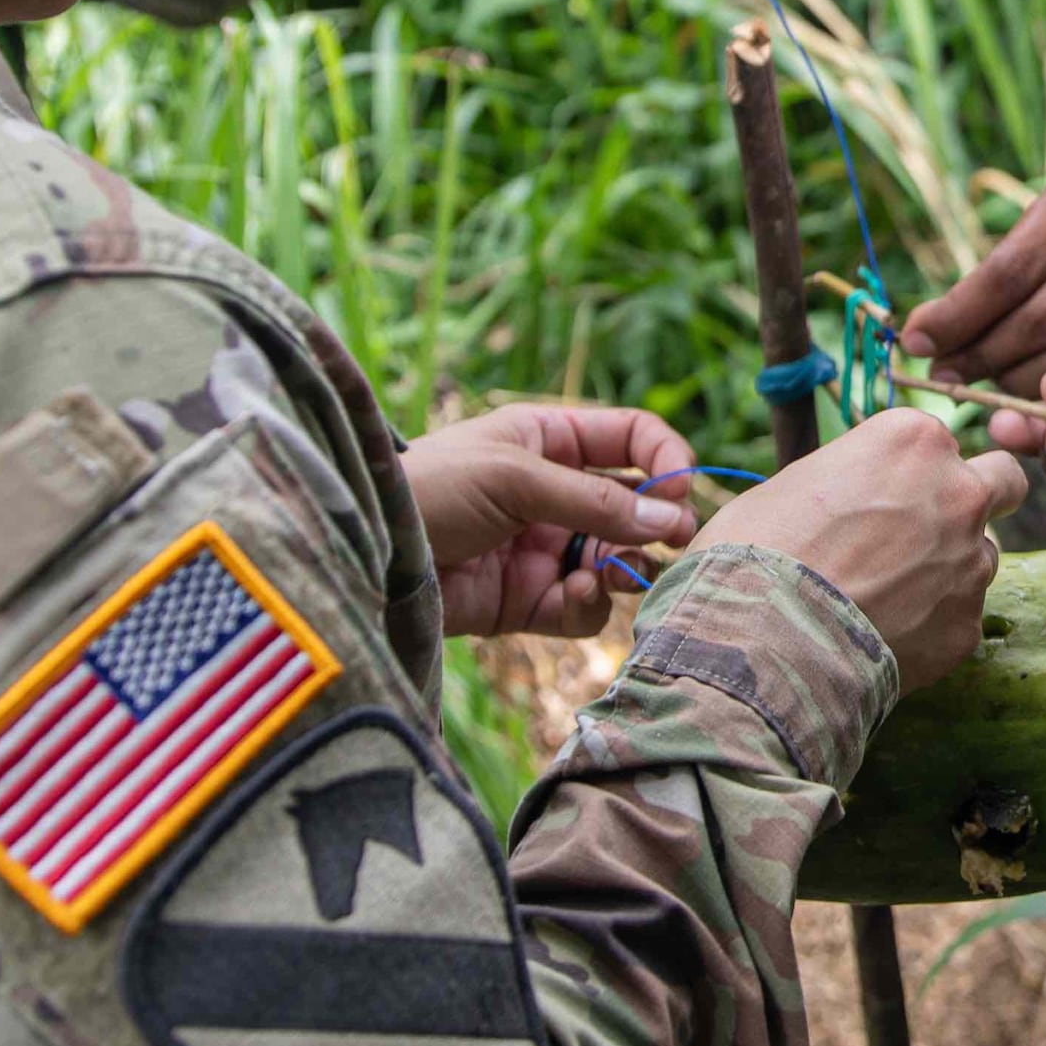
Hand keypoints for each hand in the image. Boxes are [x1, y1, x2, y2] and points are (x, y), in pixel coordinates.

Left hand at [400, 401, 699, 641]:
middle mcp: (553, 492)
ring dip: (626, 566)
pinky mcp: (527, 601)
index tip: (681, 489)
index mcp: (548, 440)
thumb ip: (595, 501)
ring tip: (614, 572)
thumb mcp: (514, 478)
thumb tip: (673, 517)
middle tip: (677, 540)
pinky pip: (582, 607)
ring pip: (615, 560)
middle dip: (657, 522)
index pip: (631, 439)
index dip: (663, 459)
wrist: (363, 554)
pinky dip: (590, 604)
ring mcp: (542, 548)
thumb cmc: (429, 490)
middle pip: (633, 504)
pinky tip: (576, 594)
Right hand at [709, 406, 1028, 690]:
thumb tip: (855, 500)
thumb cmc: (757, 551)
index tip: (886, 496)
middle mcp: (959, 492)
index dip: (913, 472)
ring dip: (948, 571)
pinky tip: (881, 639)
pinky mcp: (967, 625)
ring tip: (884, 600)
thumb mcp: (795, 483)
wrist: (762, 639)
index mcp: (914, 441)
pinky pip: (960, 618)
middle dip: (978, 500)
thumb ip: (851, 479)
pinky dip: (930, 628)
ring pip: (981, 558)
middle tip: (933, 529)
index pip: (939, 443)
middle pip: (1003, 482)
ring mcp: (970, 562)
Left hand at [900, 162, 1045, 387]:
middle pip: (1040, 318)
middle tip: (944, 376)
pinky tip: (1037, 399)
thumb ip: (1012, 259)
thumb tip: (932, 329)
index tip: (915, 341)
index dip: (957, 315)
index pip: (1009, 269)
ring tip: (983, 388)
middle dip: (981, 355)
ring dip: (1017, 386)